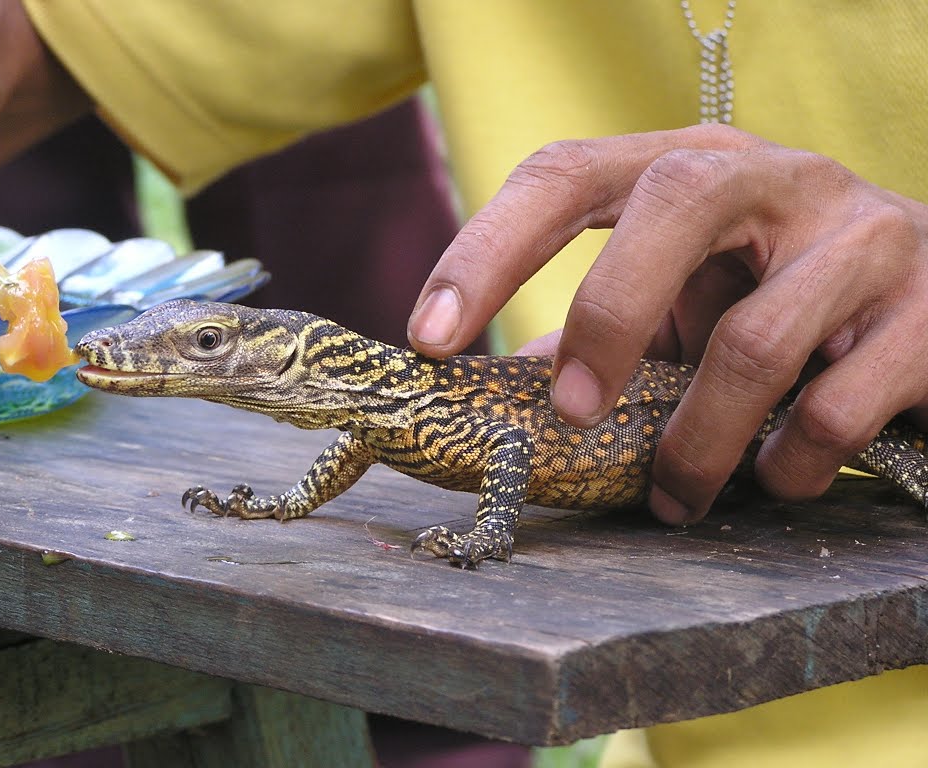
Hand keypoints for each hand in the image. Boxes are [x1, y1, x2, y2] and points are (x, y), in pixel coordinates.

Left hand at [407, 124, 927, 523]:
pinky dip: (784, 466)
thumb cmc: (776, 301)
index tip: (429, 338)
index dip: (487, 249)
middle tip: (572, 415)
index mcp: (689, 167)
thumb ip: (600, 333)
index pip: (566, 174)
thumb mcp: (683, 297)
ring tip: (677, 497)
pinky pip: (834, 406)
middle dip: (605, 317)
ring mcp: (860, 237)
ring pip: (755, 340)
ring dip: (697, 442)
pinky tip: (772, 480)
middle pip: (670, 203)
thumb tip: (489, 401)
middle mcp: (774, 177)